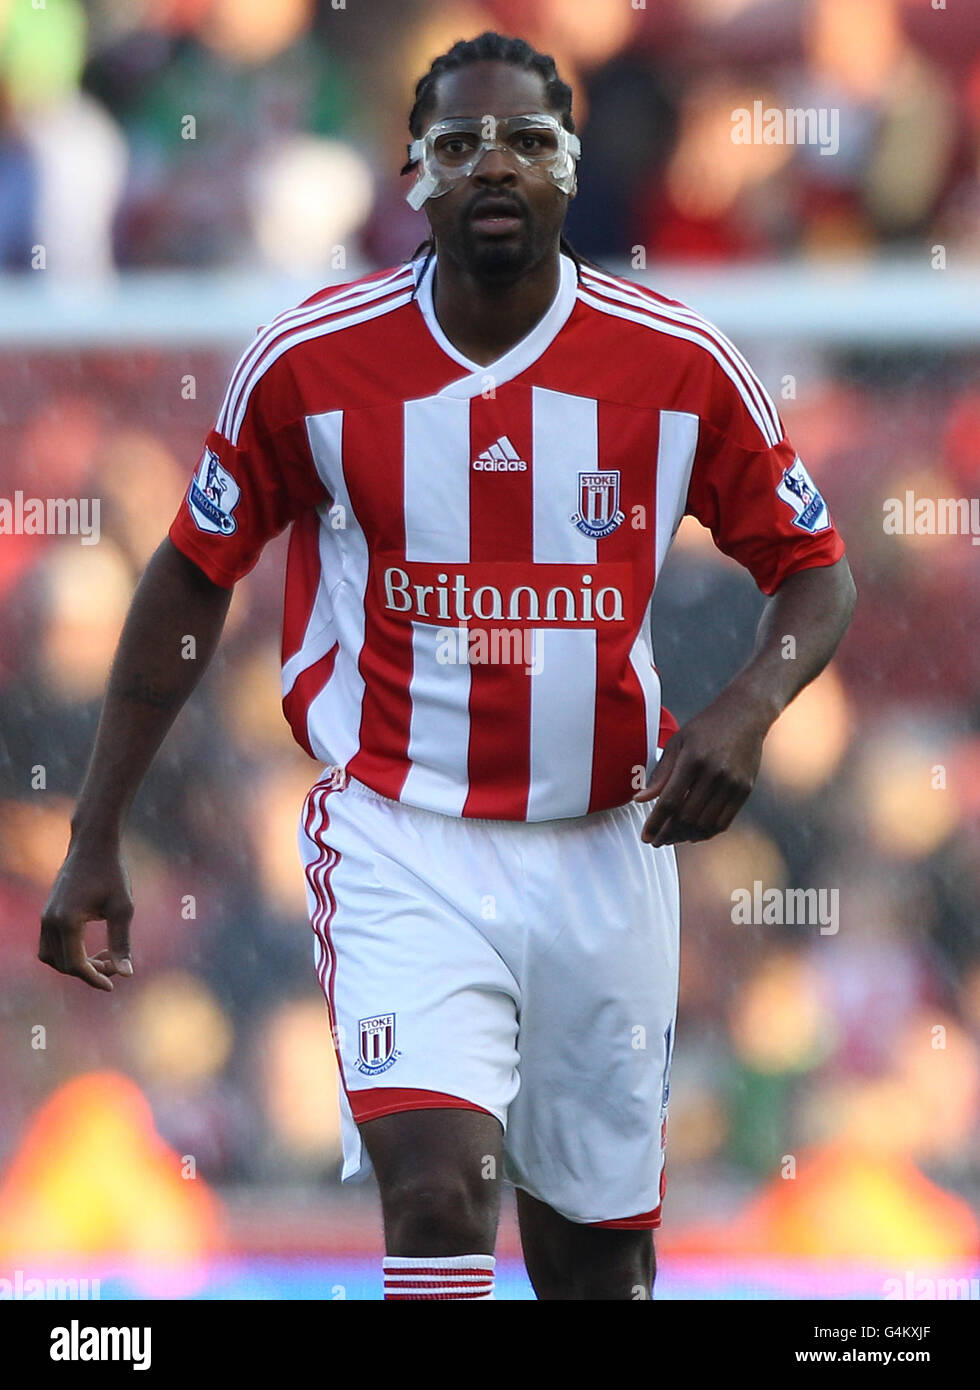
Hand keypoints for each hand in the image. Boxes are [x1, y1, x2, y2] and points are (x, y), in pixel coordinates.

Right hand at [39, 841, 133, 991]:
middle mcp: (50, 921)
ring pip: (52, 957)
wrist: (93, 844)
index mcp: (66, 921)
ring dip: (76, 964)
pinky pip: (51, 945)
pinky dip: (68, 953)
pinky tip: (93, 948)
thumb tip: (126, 974)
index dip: (93, 978)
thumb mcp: (123, 908)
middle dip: (89, 972)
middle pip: (63, 965)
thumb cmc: (112, 873)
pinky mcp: (48, 913)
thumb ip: (122, 942)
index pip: (75, 964)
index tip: (112, 986)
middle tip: (116, 964)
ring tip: (105, 957)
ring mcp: (46, 917)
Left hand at [634, 697, 770, 846]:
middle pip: (687, 817)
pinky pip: (723, 822)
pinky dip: (706, 833)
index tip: (646, 836)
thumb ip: (660, 774)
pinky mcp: (745, 789)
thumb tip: (640, 800)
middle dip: (668, 834)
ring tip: (673, 838)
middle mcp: (714, 773)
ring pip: (705, 824)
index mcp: (692, 759)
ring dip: (686, 837)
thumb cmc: (706, 727)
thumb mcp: (678, 743)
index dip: (656, 823)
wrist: (745, 714)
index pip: (670, 802)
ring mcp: (732, 783)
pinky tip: (693, 834)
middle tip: (657, 840)